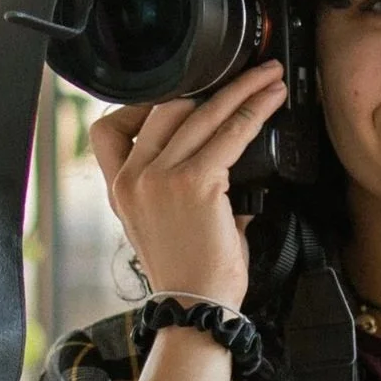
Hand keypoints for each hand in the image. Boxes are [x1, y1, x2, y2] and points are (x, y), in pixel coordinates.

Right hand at [88, 61, 287, 313]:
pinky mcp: (195, 182)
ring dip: (242, 90)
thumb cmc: (189, 275)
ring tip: (268, 77)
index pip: (110, 128)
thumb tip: (219, 160)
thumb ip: (176, 188)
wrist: (195, 307)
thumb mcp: (161, 228)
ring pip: (203, 114)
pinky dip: (254, 112)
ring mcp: (161, 178)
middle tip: (244, 73)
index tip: (178, 95)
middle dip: (208, 86)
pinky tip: (271, 101)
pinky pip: (230, 134)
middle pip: (165, 110)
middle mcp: (133, 178)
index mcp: (120, 189)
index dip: (142, 105)